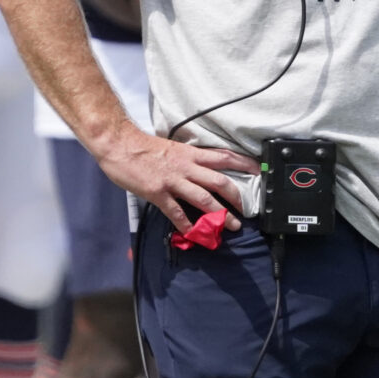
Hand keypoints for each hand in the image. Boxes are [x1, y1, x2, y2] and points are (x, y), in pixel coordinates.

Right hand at [94, 124, 259, 233]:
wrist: (120, 144)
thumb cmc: (143, 146)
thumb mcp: (172, 148)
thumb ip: (187, 159)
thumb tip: (200, 169)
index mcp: (190, 154)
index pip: (224, 156)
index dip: (243, 163)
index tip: (258, 170)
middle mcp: (186, 166)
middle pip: (219, 181)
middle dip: (236, 196)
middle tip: (246, 210)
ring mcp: (173, 180)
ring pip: (204, 198)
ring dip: (220, 214)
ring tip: (230, 225)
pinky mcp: (158, 193)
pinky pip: (176, 211)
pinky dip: (187, 224)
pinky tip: (194, 233)